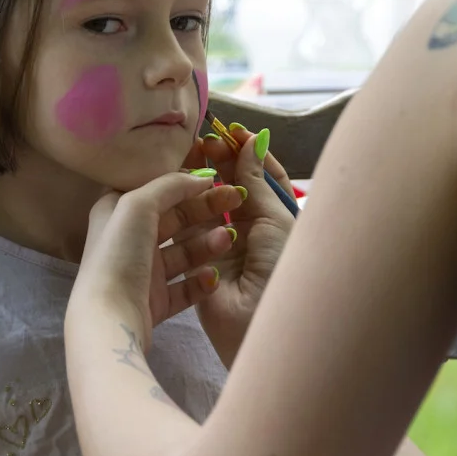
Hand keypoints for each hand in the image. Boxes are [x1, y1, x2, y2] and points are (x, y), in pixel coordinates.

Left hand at [70, 171, 246, 350]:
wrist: (110, 319)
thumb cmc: (119, 254)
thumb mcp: (137, 205)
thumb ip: (169, 185)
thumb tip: (200, 177)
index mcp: (117, 212)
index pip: (154, 189)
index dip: (183, 180)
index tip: (214, 175)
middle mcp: (130, 239)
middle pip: (175, 218)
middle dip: (206, 208)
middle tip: (238, 198)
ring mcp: (143, 272)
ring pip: (184, 252)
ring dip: (208, 244)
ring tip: (228, 240)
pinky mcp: (156, 301)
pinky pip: (186, 287)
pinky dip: (201, 281)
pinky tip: (213, 277)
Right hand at [181, 124, 295, 366]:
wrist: (262, 324)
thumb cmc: (281, 268)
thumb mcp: (274, 219)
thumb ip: (258, 181)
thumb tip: (253, 140)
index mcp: (279, 219)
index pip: (264, 177)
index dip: (249, 153)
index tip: (233, 131)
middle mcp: (253, 231)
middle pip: (234, 186)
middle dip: (222, 162)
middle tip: (205, 140)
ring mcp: (226, 246)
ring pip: (210, 204)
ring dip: (201, 180)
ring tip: (188, 155)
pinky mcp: (199, 262)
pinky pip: (191, 228)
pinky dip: (185, 206)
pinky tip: (175, 185)